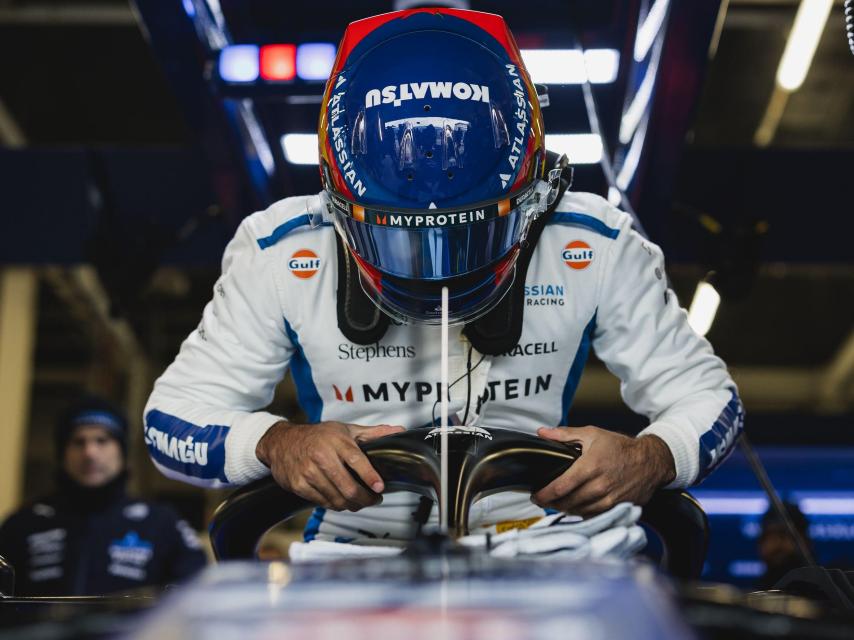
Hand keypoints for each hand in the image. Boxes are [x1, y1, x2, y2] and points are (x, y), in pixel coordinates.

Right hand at [256, 421, 404, 510]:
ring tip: (359, 501)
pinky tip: (341, 499)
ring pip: (337, 499)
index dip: (370, 477)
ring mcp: (309, 473)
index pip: (357, 461)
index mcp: (337, 442)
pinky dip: (335, 505)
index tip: (380, 487)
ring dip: (352, 505)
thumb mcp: (345, 430)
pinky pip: (323, 503)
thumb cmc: (318, 436)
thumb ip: (373, 434)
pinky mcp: (299, 486)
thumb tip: (399, 432)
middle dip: (366, 499)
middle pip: (348, 488)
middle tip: (375, 499)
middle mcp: (322, 457)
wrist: (281, 442)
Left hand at [531, 426, 675, 516]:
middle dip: (550, 503)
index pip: (560, 486)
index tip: (535, 494)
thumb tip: (542, 433)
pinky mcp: (615, 509)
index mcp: (590, 466)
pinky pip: (592, 516)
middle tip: (542, 499)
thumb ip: (564, 434)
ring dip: (564, 509)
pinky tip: (573, 507)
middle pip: (566, 502)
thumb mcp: (592, 434)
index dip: (543, 494)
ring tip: (555, 503)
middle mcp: (599, 486)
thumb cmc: (620, 447)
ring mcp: (608, 500)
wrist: (650, 462)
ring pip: (578, 511)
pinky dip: (580, 513)